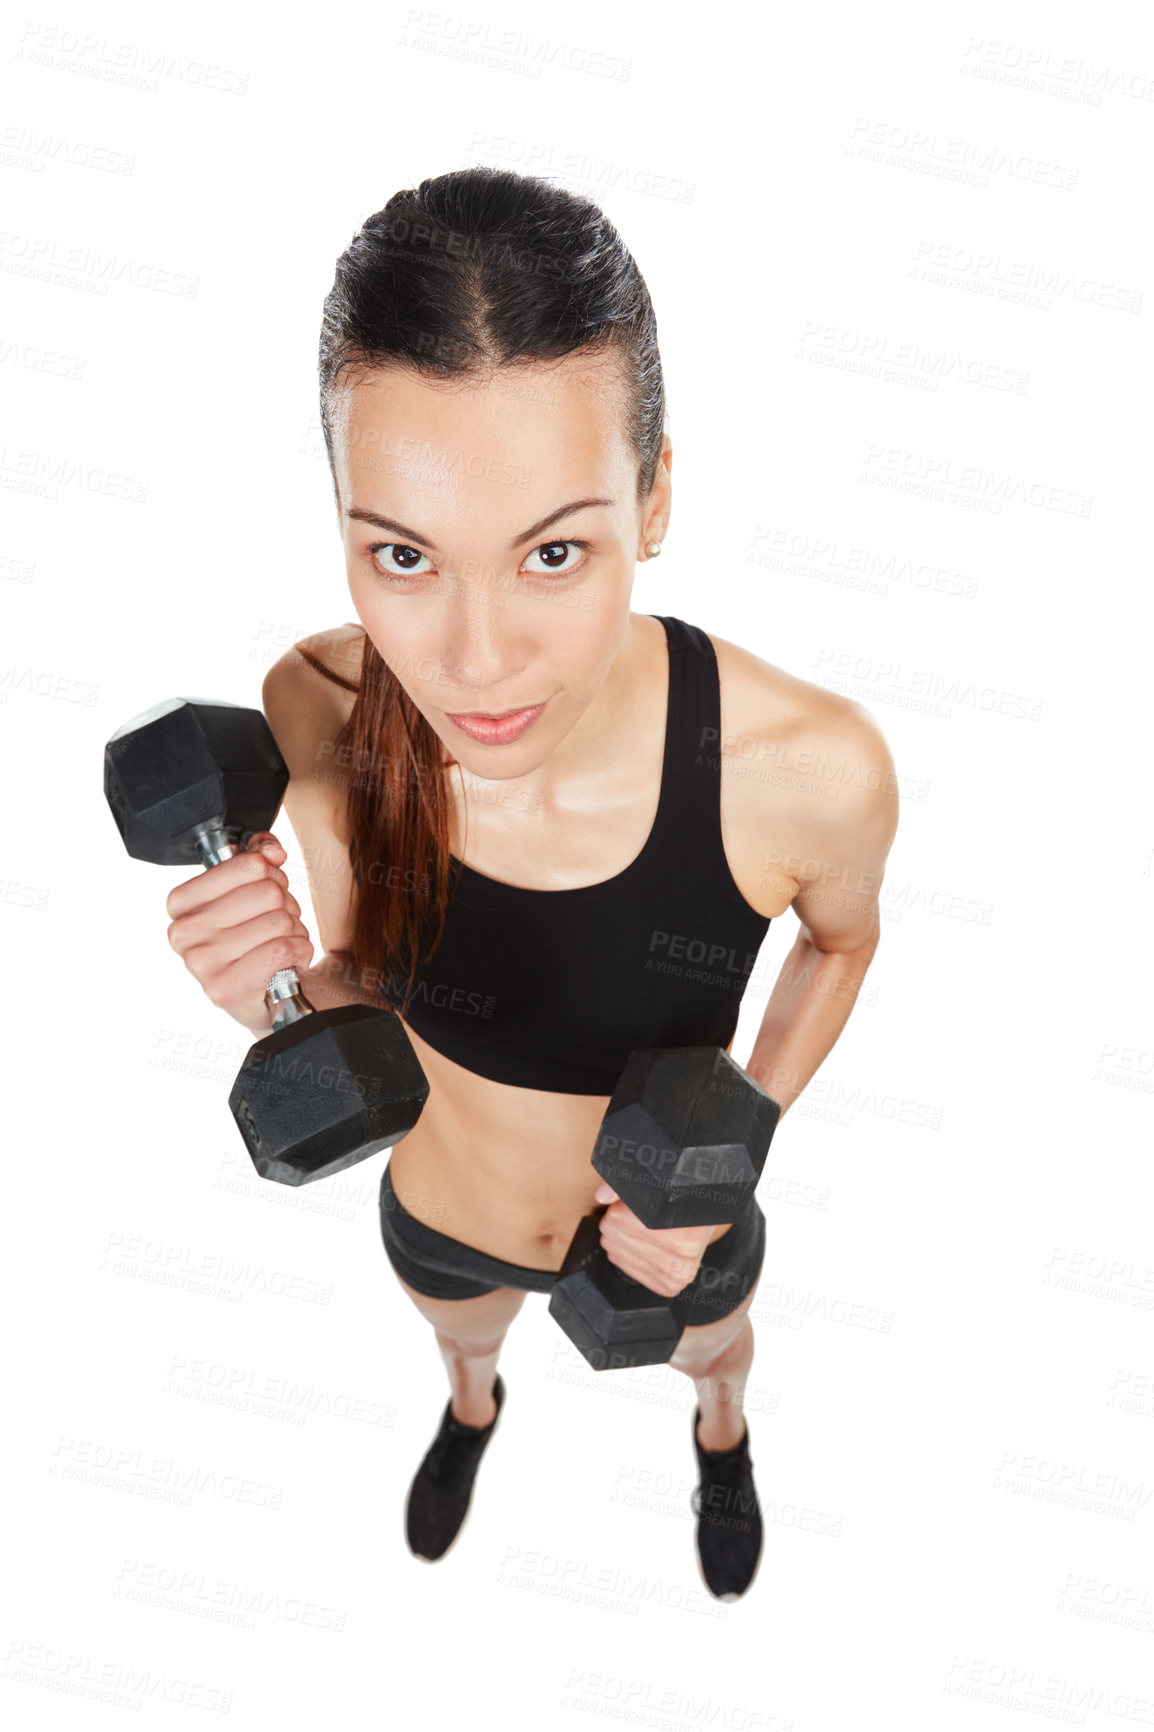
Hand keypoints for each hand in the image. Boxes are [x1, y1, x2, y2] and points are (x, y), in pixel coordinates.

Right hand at [165, 831, 314, 1032]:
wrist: (263, 993)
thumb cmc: (254, 937)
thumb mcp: (250, 889)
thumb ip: (258, 856)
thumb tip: (271, 851)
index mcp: (181, 903)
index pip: (247, 865)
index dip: (269, 874)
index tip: (266, 888)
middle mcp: (183, 933)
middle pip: (267, 893)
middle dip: (285, 906)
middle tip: (276, 923)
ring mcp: (201, 964)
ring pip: (279, 922)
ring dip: (293, 932)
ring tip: (279, 944)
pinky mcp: (225, 990)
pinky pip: (283, 950)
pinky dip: (299, 952)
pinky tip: (287, 961)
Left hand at [592, 1182, 714, 1297]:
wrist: (706, 1218)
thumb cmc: (683, 1199)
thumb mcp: (661, 1187)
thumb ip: (627, 1186)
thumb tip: (601, 1196)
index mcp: (685, 1238)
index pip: (620, 1219)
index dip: (620, 1206)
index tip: (631, 1202)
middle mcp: (681, 1263)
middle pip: (616, 1236)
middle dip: (619, 1221)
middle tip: (637, 1214)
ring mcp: (674, 1278)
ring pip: (616, 1252)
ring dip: (621, 1237)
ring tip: (641, 1226)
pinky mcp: (668, 1288)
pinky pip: (624, 1267)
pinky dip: (626, 1253)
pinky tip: (641, 1243)